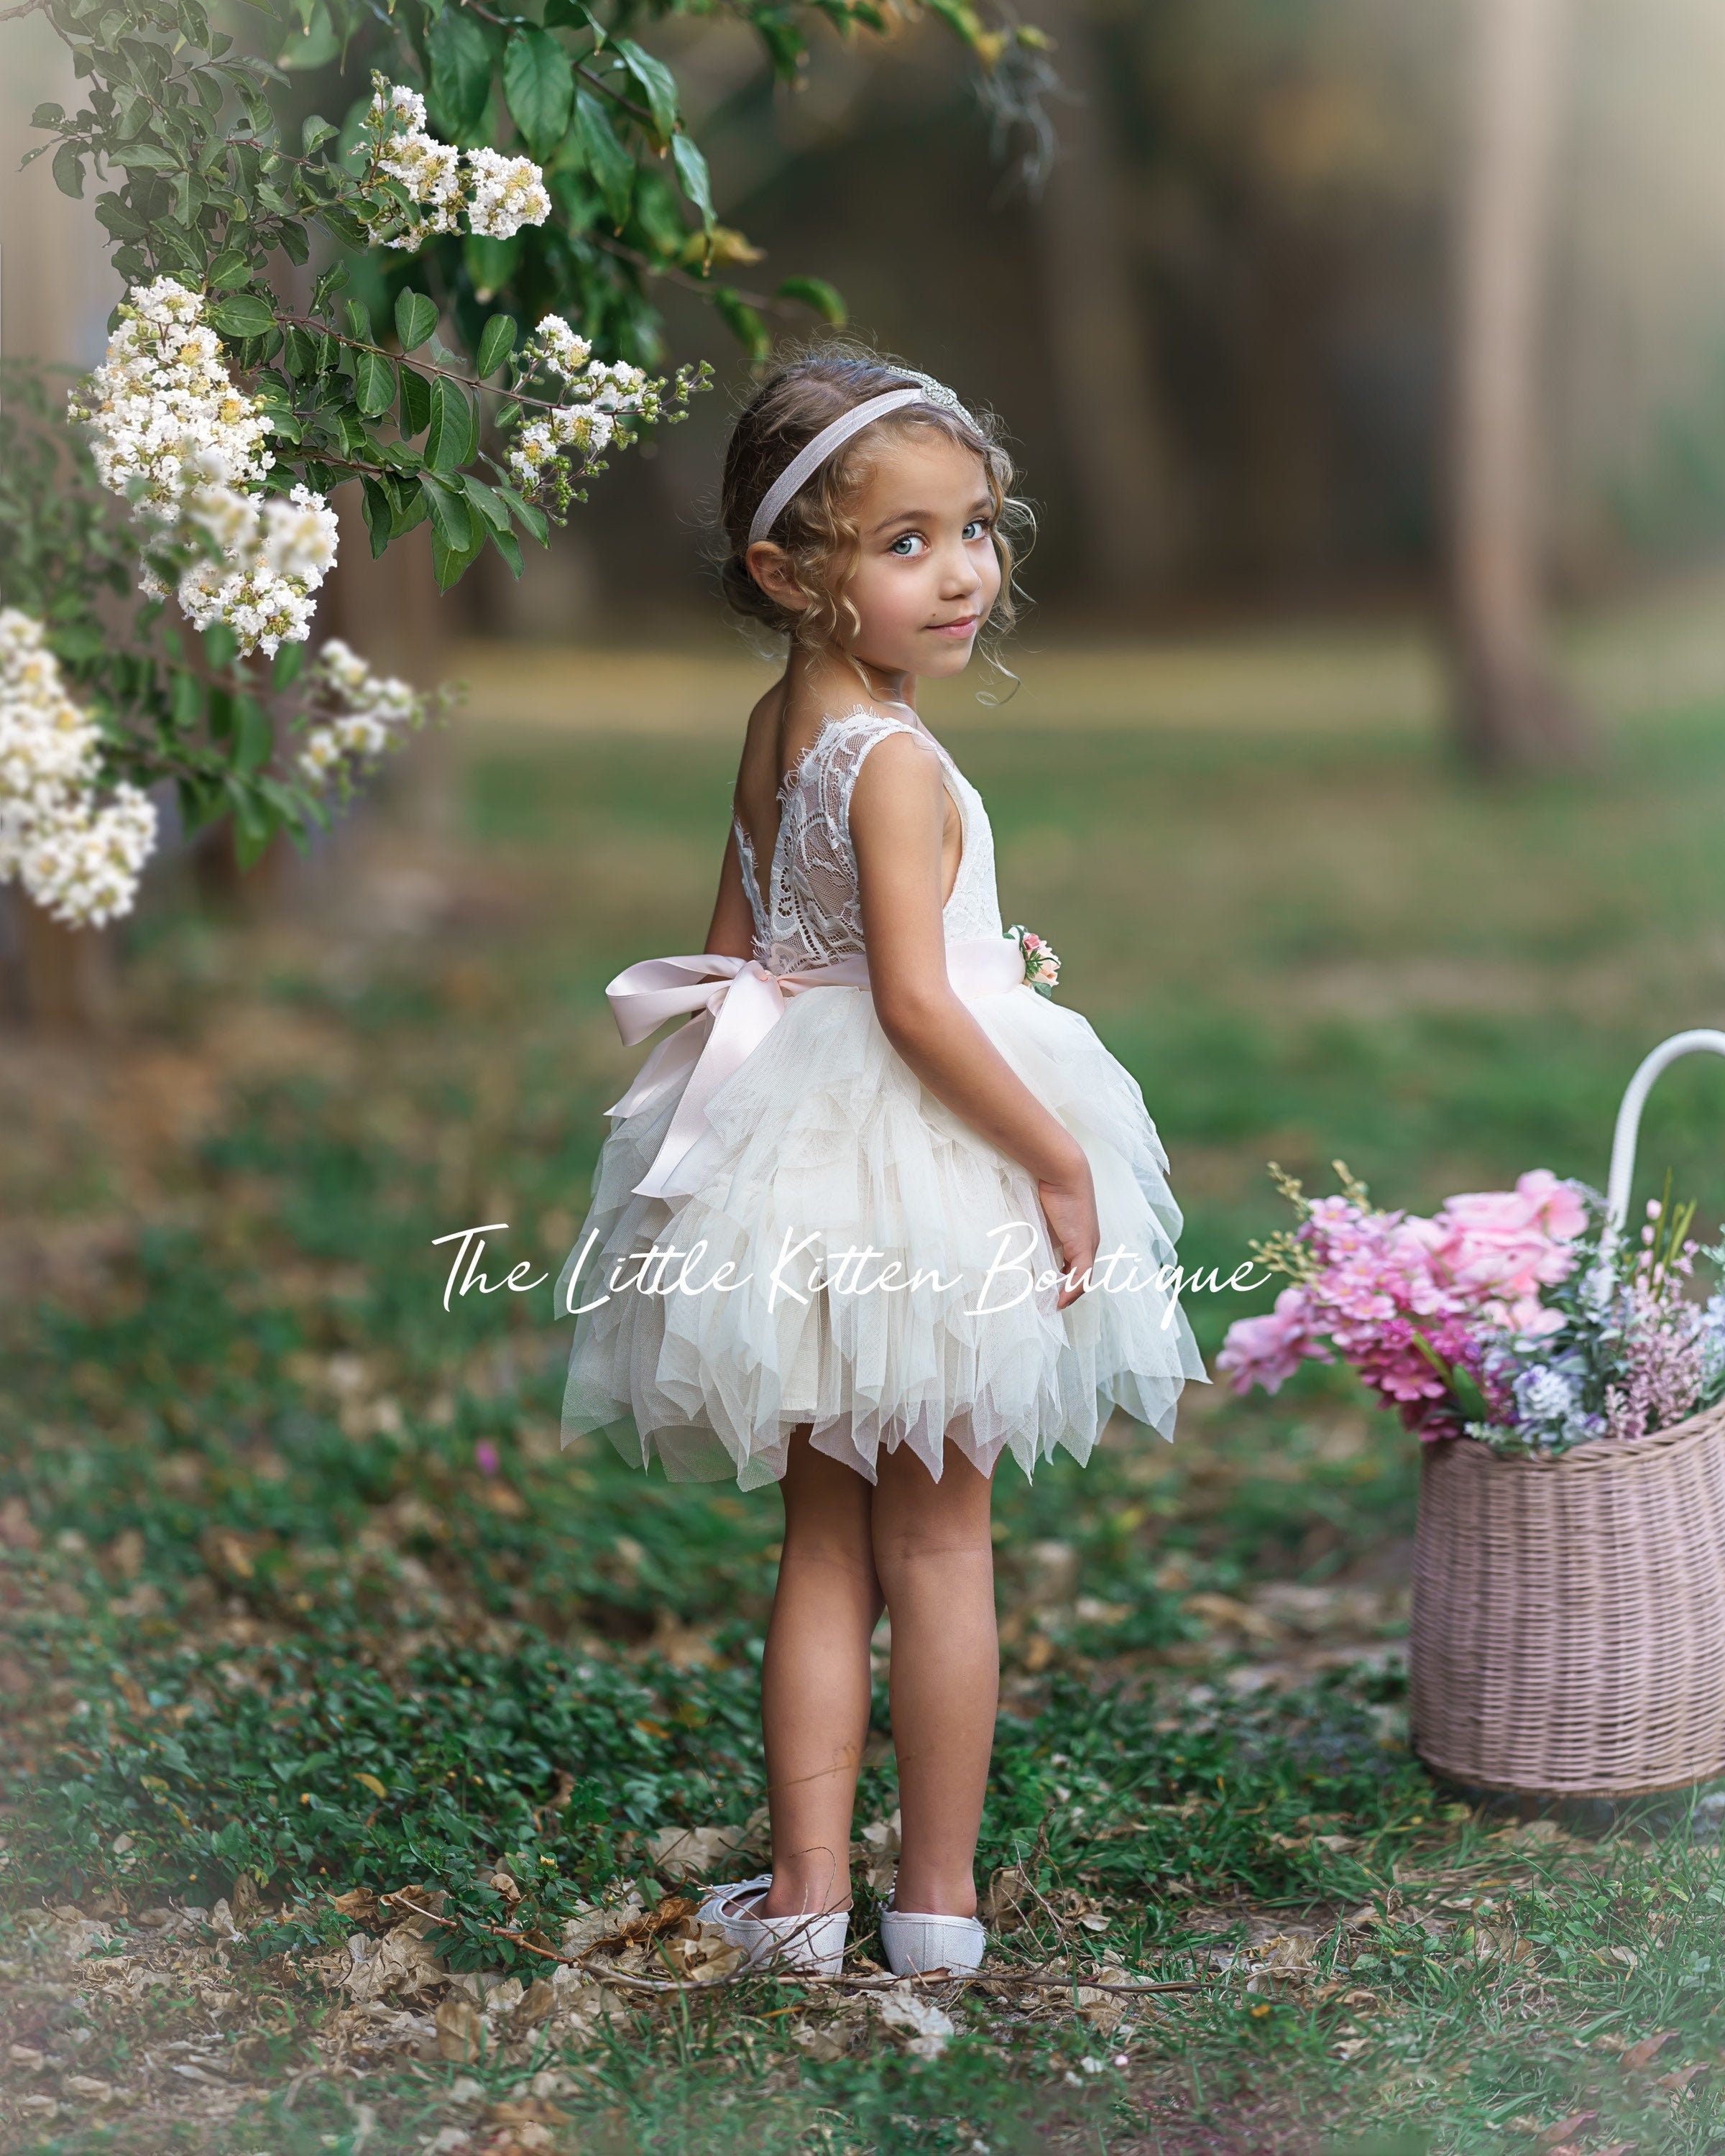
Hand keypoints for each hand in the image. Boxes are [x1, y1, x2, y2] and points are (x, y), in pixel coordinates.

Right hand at [1037, 1156, 1098, 1311]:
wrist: (1063, 1172)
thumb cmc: (1049, 1187)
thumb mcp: (1042, 1213)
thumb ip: (1037, 1228)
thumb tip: (1022, 1239)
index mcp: (1079, 1235)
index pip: (1074, 1264)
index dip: (1062, 1280)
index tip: (1047, 1291)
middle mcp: (1087, 1242)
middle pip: (1078, 1275)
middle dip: (1064, 1291)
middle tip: (1046, 1304)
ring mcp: (1087, 1246)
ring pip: (1081, 1279)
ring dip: (1067, 1294)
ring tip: (1050, 1306)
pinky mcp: (1083, 1247)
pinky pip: (1080, 1277)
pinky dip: (1070, 1291)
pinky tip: (1059, 1302)